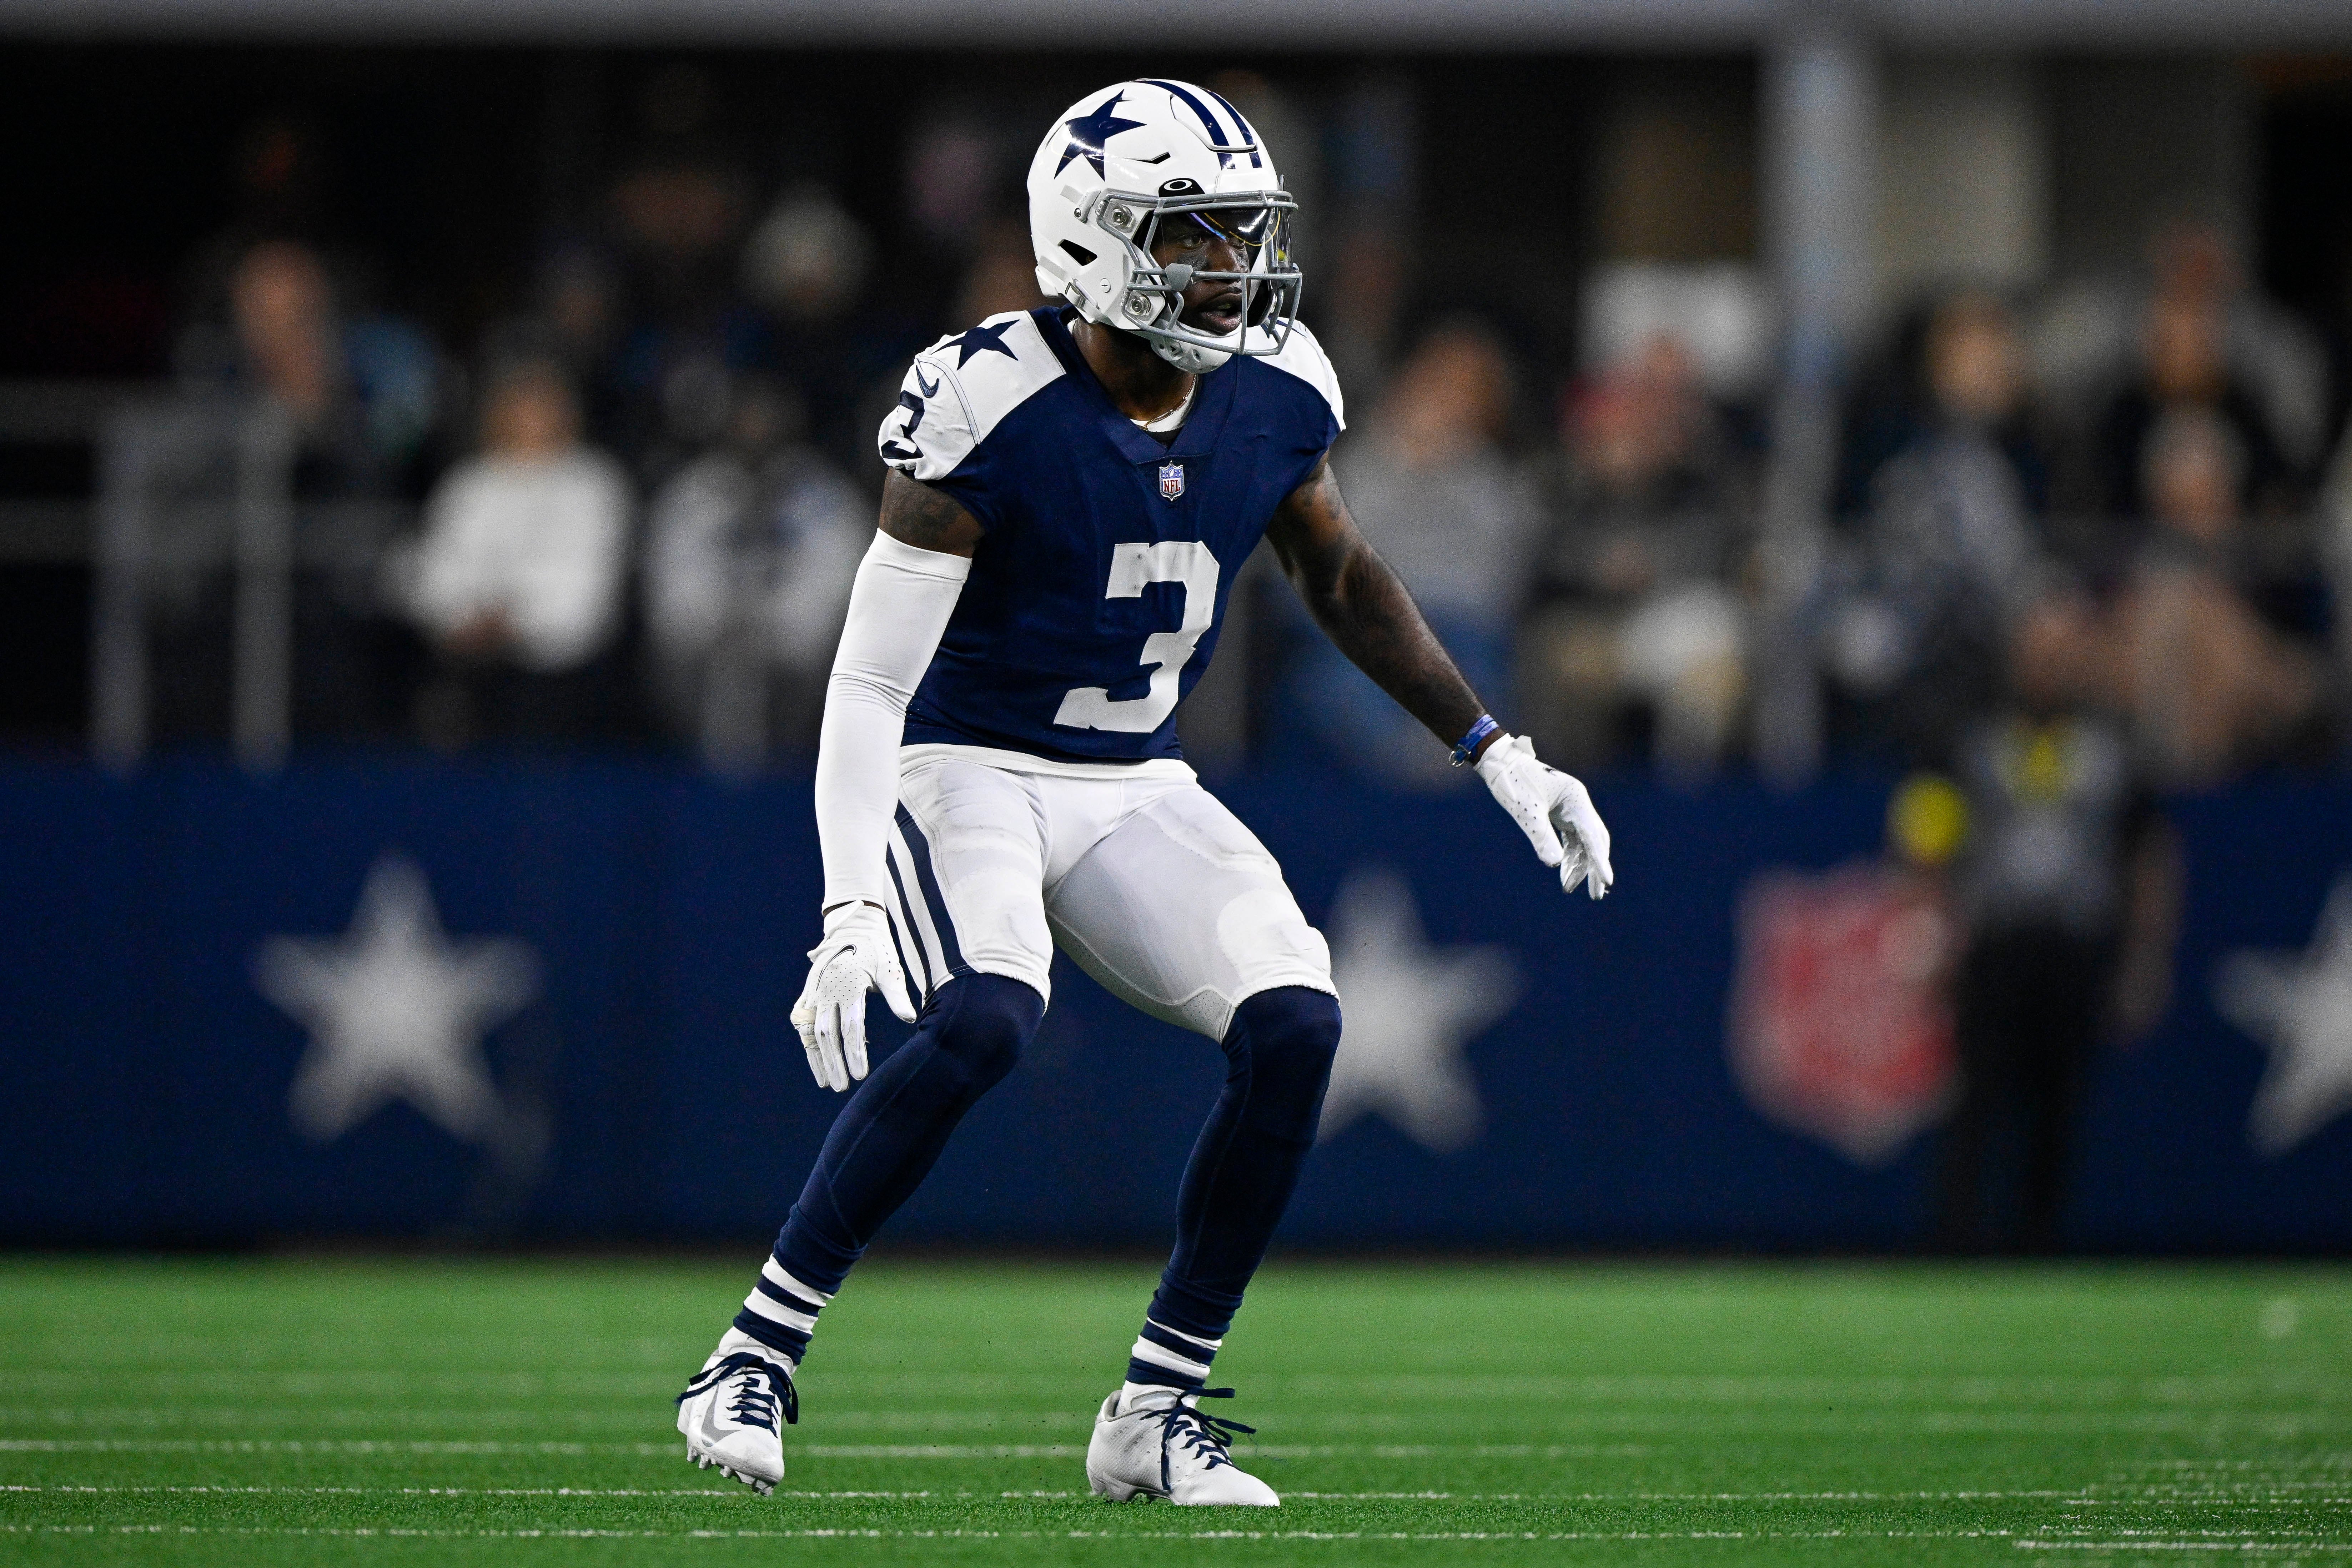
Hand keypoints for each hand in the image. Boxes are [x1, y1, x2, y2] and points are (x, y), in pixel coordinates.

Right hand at [790, 902, 918, 1090]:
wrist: (853, 926)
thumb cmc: (877, 949)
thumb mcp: (890, 968)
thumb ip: (897, 994)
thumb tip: (910, 1018)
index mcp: (848, 984)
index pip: (851, 1026)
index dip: (855, 1053)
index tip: (860, 1076)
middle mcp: (825, 990)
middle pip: (826, 1034)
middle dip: (834, 1063)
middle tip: (842, 1087)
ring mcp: (813, 992)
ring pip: (810, 1031)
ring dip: (817, 1058)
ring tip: (826, 1082)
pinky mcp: (808, 994)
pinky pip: (803, 1024)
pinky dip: (808, 1044)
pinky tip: (816, 1061)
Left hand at [1475, 733, 1613, 898]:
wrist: (1499, 762)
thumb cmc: (1512, 781)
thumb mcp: (1525, 811)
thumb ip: (1541, 837)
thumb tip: (1555, 864)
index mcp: (1575, 799)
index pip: (1592, 835)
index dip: (1599, 861)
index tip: (1607, 882)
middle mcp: (1578, 803)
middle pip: (1594, 841)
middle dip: (1595, 868)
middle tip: (1596, 895)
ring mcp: (1570, 808)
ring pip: (1583, 842)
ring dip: (1580, 866)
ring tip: (1570, 888)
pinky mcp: (1560, 813)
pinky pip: (1572, 839)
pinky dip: (1569, 857)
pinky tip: (1563, 873)